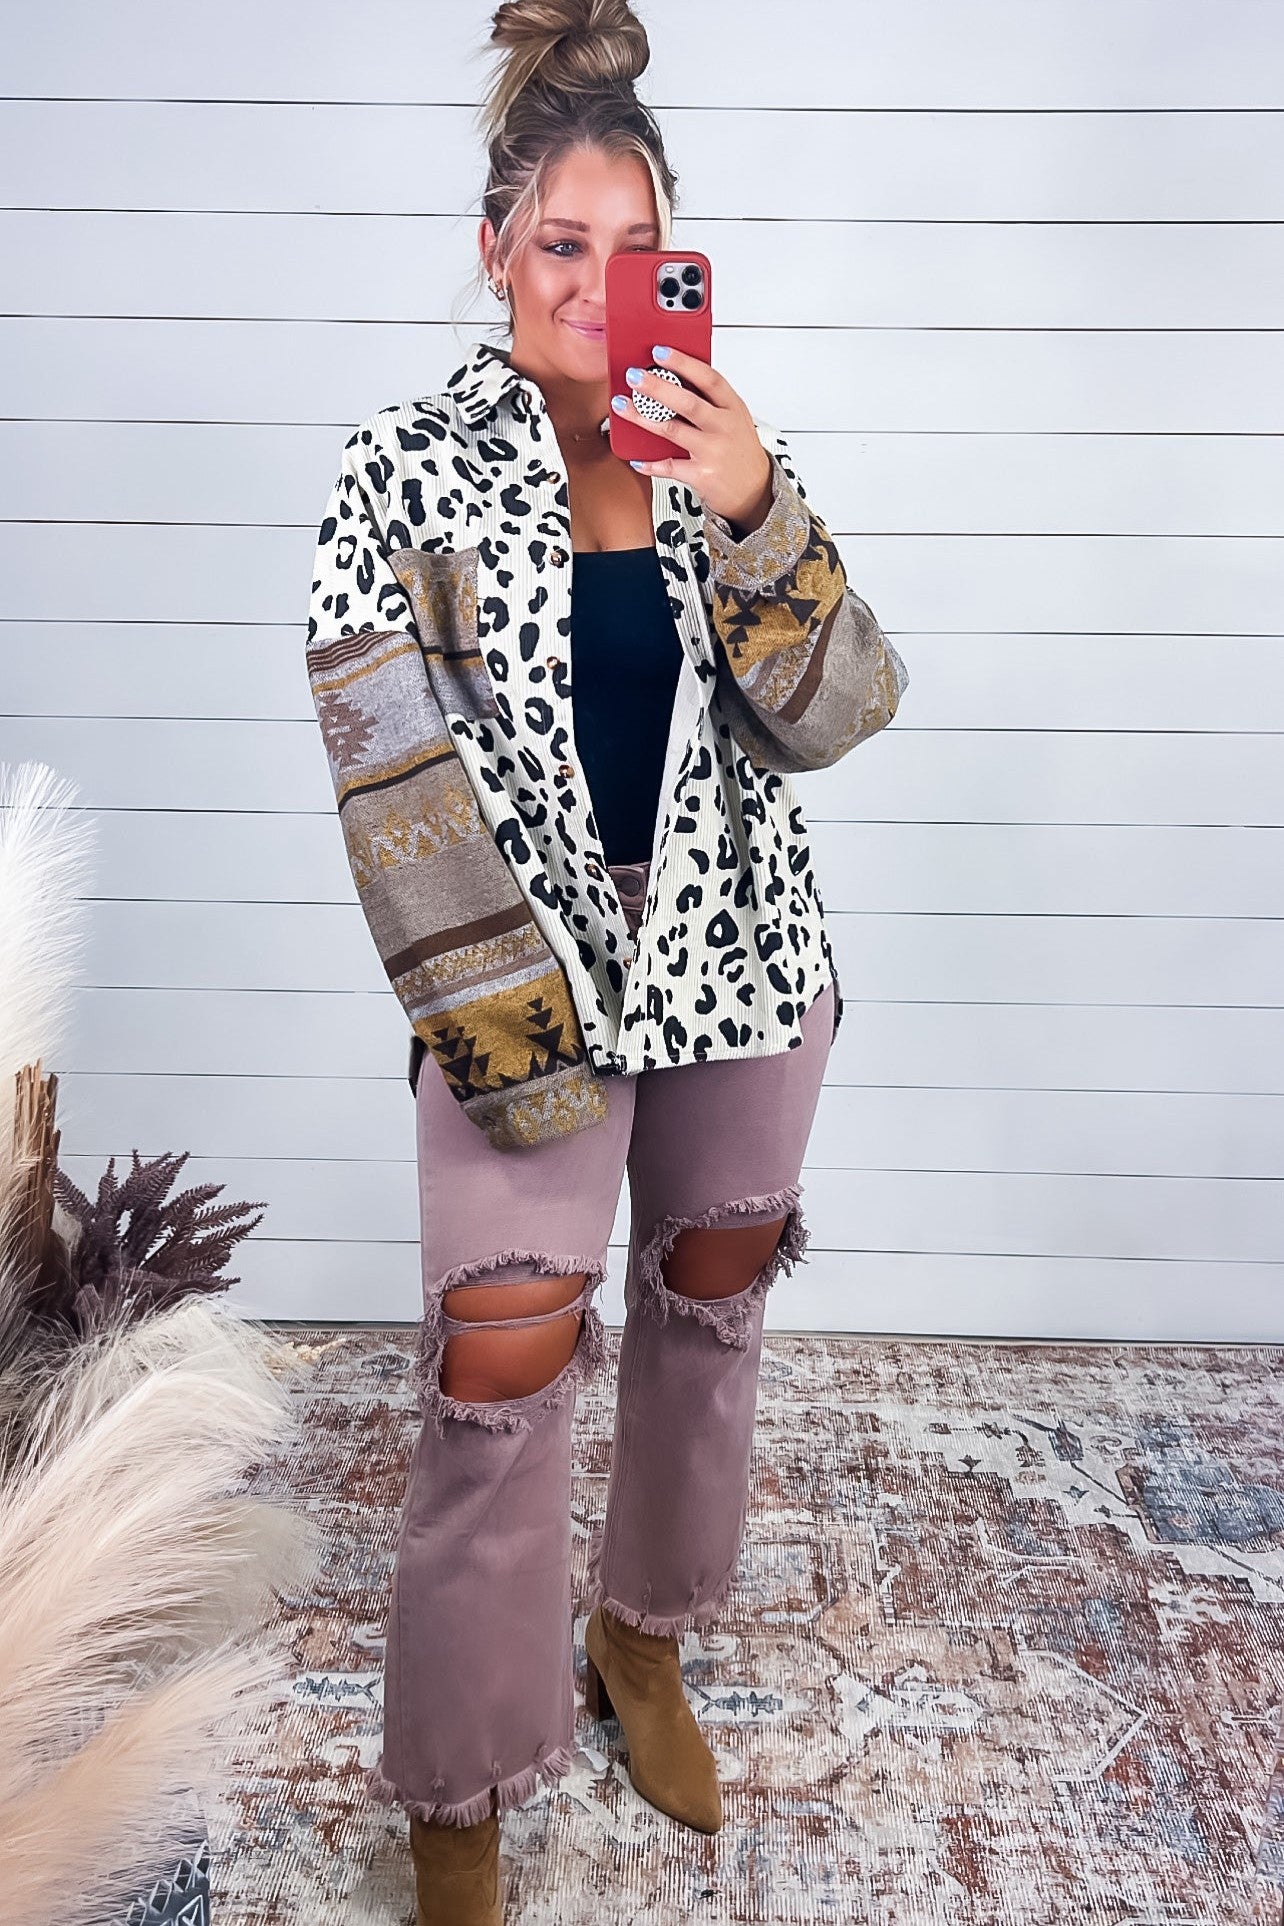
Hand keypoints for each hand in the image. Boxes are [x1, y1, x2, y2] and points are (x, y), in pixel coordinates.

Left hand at [611, 344, 774, 532]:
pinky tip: (636, 458)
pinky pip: (670, 466)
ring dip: (642, 418)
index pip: (709, 378)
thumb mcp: (735, 419)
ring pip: (672, 430)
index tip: (660, 351)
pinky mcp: (703, 475)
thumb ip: (710, 401)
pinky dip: (650, 464)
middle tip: (633, 375)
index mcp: (733, 407)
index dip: (684, 363)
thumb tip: (672, 377)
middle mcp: (724, 427)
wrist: (755, 490)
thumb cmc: (739, 451)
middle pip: (688, 402)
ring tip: (622, 406)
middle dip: (657, 386)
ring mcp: (714, 452)